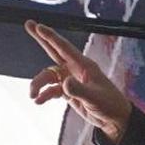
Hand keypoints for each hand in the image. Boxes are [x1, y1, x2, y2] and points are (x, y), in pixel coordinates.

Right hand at [25, 20, 132, 143]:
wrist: (115, 119)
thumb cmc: (109, 105)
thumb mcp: (94, 98)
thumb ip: (78, 90)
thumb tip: (64, 83)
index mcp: (84, 65)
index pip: (64, 48)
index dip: (50, 37)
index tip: (39, 27)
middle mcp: (75, 69)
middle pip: (54, 51)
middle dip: (41, 39)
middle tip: (29, 24)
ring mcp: (71, 80)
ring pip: (49, 75)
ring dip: (38, 83)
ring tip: (33, 95)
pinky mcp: (68, 92)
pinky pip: (51, 89)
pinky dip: (44, 95)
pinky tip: (38, 101)